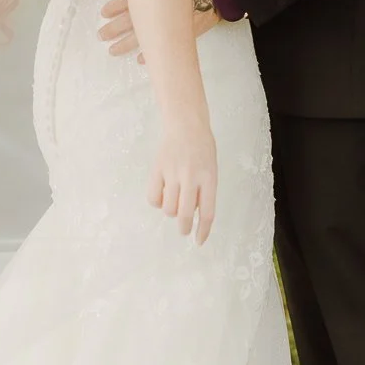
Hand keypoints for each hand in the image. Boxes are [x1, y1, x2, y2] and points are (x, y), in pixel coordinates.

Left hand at [99, 0, 219, 61]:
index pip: (128, 0)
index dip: (115, 6)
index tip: (103, 12)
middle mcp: (159, 8)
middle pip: (131, 20)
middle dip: (115, 28)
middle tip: (101, 35)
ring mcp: (171, 23)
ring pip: (144, 37)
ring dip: (127, 44)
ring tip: (113, 50)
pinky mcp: (185, 32)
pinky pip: (165, 45)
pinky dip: (152, 52)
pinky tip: (141, 59)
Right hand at [147, 115, 216, 244]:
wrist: (186, 123)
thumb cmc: (202, 148)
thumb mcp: (211, 169)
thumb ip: (205, 191)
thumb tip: (194, 216)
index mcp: (209, 177)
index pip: (208, 212)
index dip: (203, 231)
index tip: (199, 241)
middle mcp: (191, 177)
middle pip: (186, 215)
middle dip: (185, 228)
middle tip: (184, 229)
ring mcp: (172, 172)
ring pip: (168, 209)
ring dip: (171, 212)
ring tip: (174, 201)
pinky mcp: (157, 169)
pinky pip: (153, 198)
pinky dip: (157, 202)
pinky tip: (162, 193)